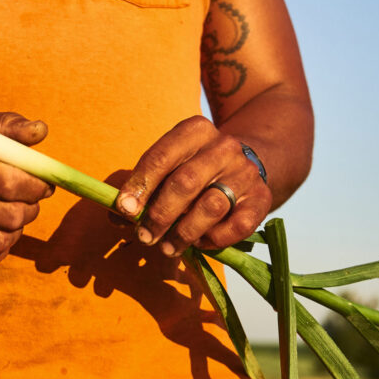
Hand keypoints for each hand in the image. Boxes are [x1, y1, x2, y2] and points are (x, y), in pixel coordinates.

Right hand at [0, 112, 54, 270]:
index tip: (44, 185)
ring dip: (16, 231)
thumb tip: (40, 130)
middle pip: (9, 215)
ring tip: (11, 217)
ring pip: (0, 241)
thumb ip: (9, 128)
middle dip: (30, 210)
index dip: (37, 186)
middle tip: (29, 203)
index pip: (9, 182)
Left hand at [115, 116, 270, 256]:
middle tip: (144, 236)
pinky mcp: (261, 198)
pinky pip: (236, 226)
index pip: (162, 157)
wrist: (245, 165)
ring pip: (210, 207)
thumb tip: (117, 215)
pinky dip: (214, 239)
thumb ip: (144, 187)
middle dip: (160, 214)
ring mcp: (245, 172)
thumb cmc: (194, 169)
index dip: (140, 185)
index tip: (125, 210)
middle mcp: (223, 147)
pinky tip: (199, 242)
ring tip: (166, 247)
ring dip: (183, 233)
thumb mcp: (169, 167)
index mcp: (195, 131)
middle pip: (185, 183)